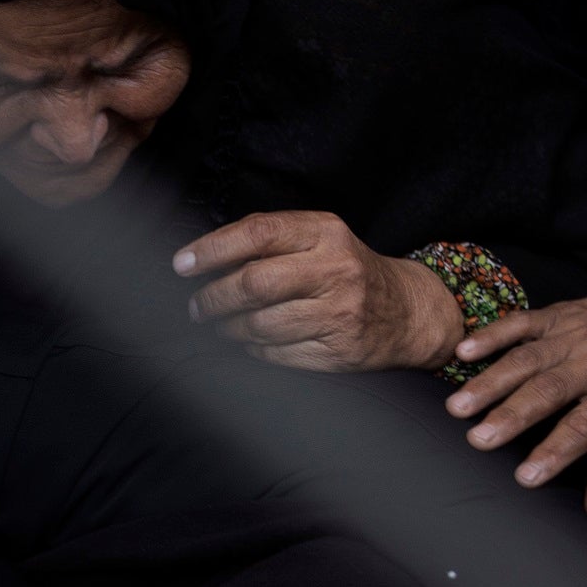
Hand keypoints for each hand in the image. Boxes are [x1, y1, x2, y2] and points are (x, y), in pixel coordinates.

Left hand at [175, 211, 463, 371]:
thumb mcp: (318, 239)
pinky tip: (250, 341)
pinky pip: (276, 354)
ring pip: (260, 325)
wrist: (406, 311)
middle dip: (213, 298)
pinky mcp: (338, 350)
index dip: (212, 250)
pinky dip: (253, 350)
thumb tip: (203, 253)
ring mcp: (339, 312)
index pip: (259, 233)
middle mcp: (335, 270)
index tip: (181, 265)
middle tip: (196, 307)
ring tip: (220, 325)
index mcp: (325, 232)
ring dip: (228, 328)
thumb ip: (268, 238)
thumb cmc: (345, 270)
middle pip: (253, 284)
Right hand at [447, 214, 586, 514]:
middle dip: (511, 415)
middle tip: (478, 440)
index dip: (556, 450)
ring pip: (527, 359)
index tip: (525, 476)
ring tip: (457, 407)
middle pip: (549, 390)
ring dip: (490, 382)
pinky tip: (463, 352)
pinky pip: (522, 323)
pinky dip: (492, 335)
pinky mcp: (560, 313)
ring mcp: (577, 333)